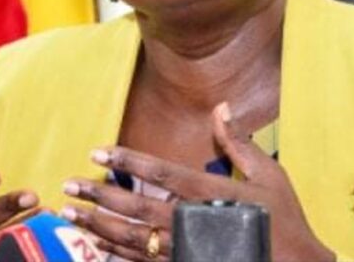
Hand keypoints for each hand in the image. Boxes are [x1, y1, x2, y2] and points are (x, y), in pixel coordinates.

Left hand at [61, 102, 335, 261]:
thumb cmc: (284, 220)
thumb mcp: (269, 175)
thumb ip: (239, 143)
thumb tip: (222, 108)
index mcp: (209, 194)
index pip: (159, 172)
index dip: (127, 159)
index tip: (99, 151)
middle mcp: (190, 223)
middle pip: (134, 207)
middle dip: (98, 195)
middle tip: (69, 186)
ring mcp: (184, 251)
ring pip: (130, 239)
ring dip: (96, 225)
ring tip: (69, 214)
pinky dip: (115, 255)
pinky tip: (94, 246)